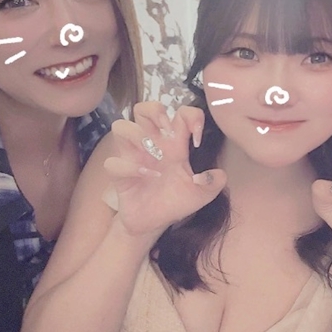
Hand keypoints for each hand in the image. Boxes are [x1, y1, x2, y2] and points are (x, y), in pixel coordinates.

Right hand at [103, 102, 225, 236]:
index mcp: (174, 143)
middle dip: (154, 111)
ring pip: (120, 126)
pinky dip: (130, 167)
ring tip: (155, 155)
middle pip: (143, 108)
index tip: (197, 138)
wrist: (155, 224)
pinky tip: (148, 176)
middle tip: (167, 132)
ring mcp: (133, 157)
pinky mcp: (120, 175)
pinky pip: (113, 163)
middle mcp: (152, 144)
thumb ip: (213, 183)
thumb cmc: (176, 201)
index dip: (191, 116)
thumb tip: (218, 174)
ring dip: (137, 135)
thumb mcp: (202, 193)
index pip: (181, 113)